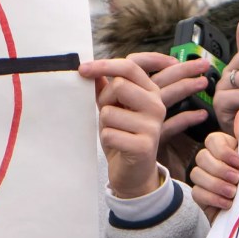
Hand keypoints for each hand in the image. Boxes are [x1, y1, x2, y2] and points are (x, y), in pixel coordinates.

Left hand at [80, 52, 203, 197]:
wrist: (133, 171)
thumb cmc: (122, 135)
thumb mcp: (113, 107)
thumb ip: (104, 88)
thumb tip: (90, 69)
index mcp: (150, 92)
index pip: (129, 67)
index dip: (104, 65)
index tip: (82, 69)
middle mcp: (156, 106)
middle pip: (119, 85)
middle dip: (105, 100)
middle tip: (110, 116)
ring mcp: (152, 126)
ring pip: (109, 112)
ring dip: (104, 124)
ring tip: (116, 132)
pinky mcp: (144, 145)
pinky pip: (108, 133)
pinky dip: (106, 139)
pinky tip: (118, 146)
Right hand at [189, 112, 238, 216]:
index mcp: (227, 149)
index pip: (212, 140)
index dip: (222, 150)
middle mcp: (214, 162)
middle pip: (202, 157)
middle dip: (219, 169)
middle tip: (236, 179)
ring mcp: (205, 178)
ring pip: (196, 174)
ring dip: (216, 184)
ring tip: (233, 193)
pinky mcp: (201, 195)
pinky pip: (197, 192)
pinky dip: (212, 198)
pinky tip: (227, 204)